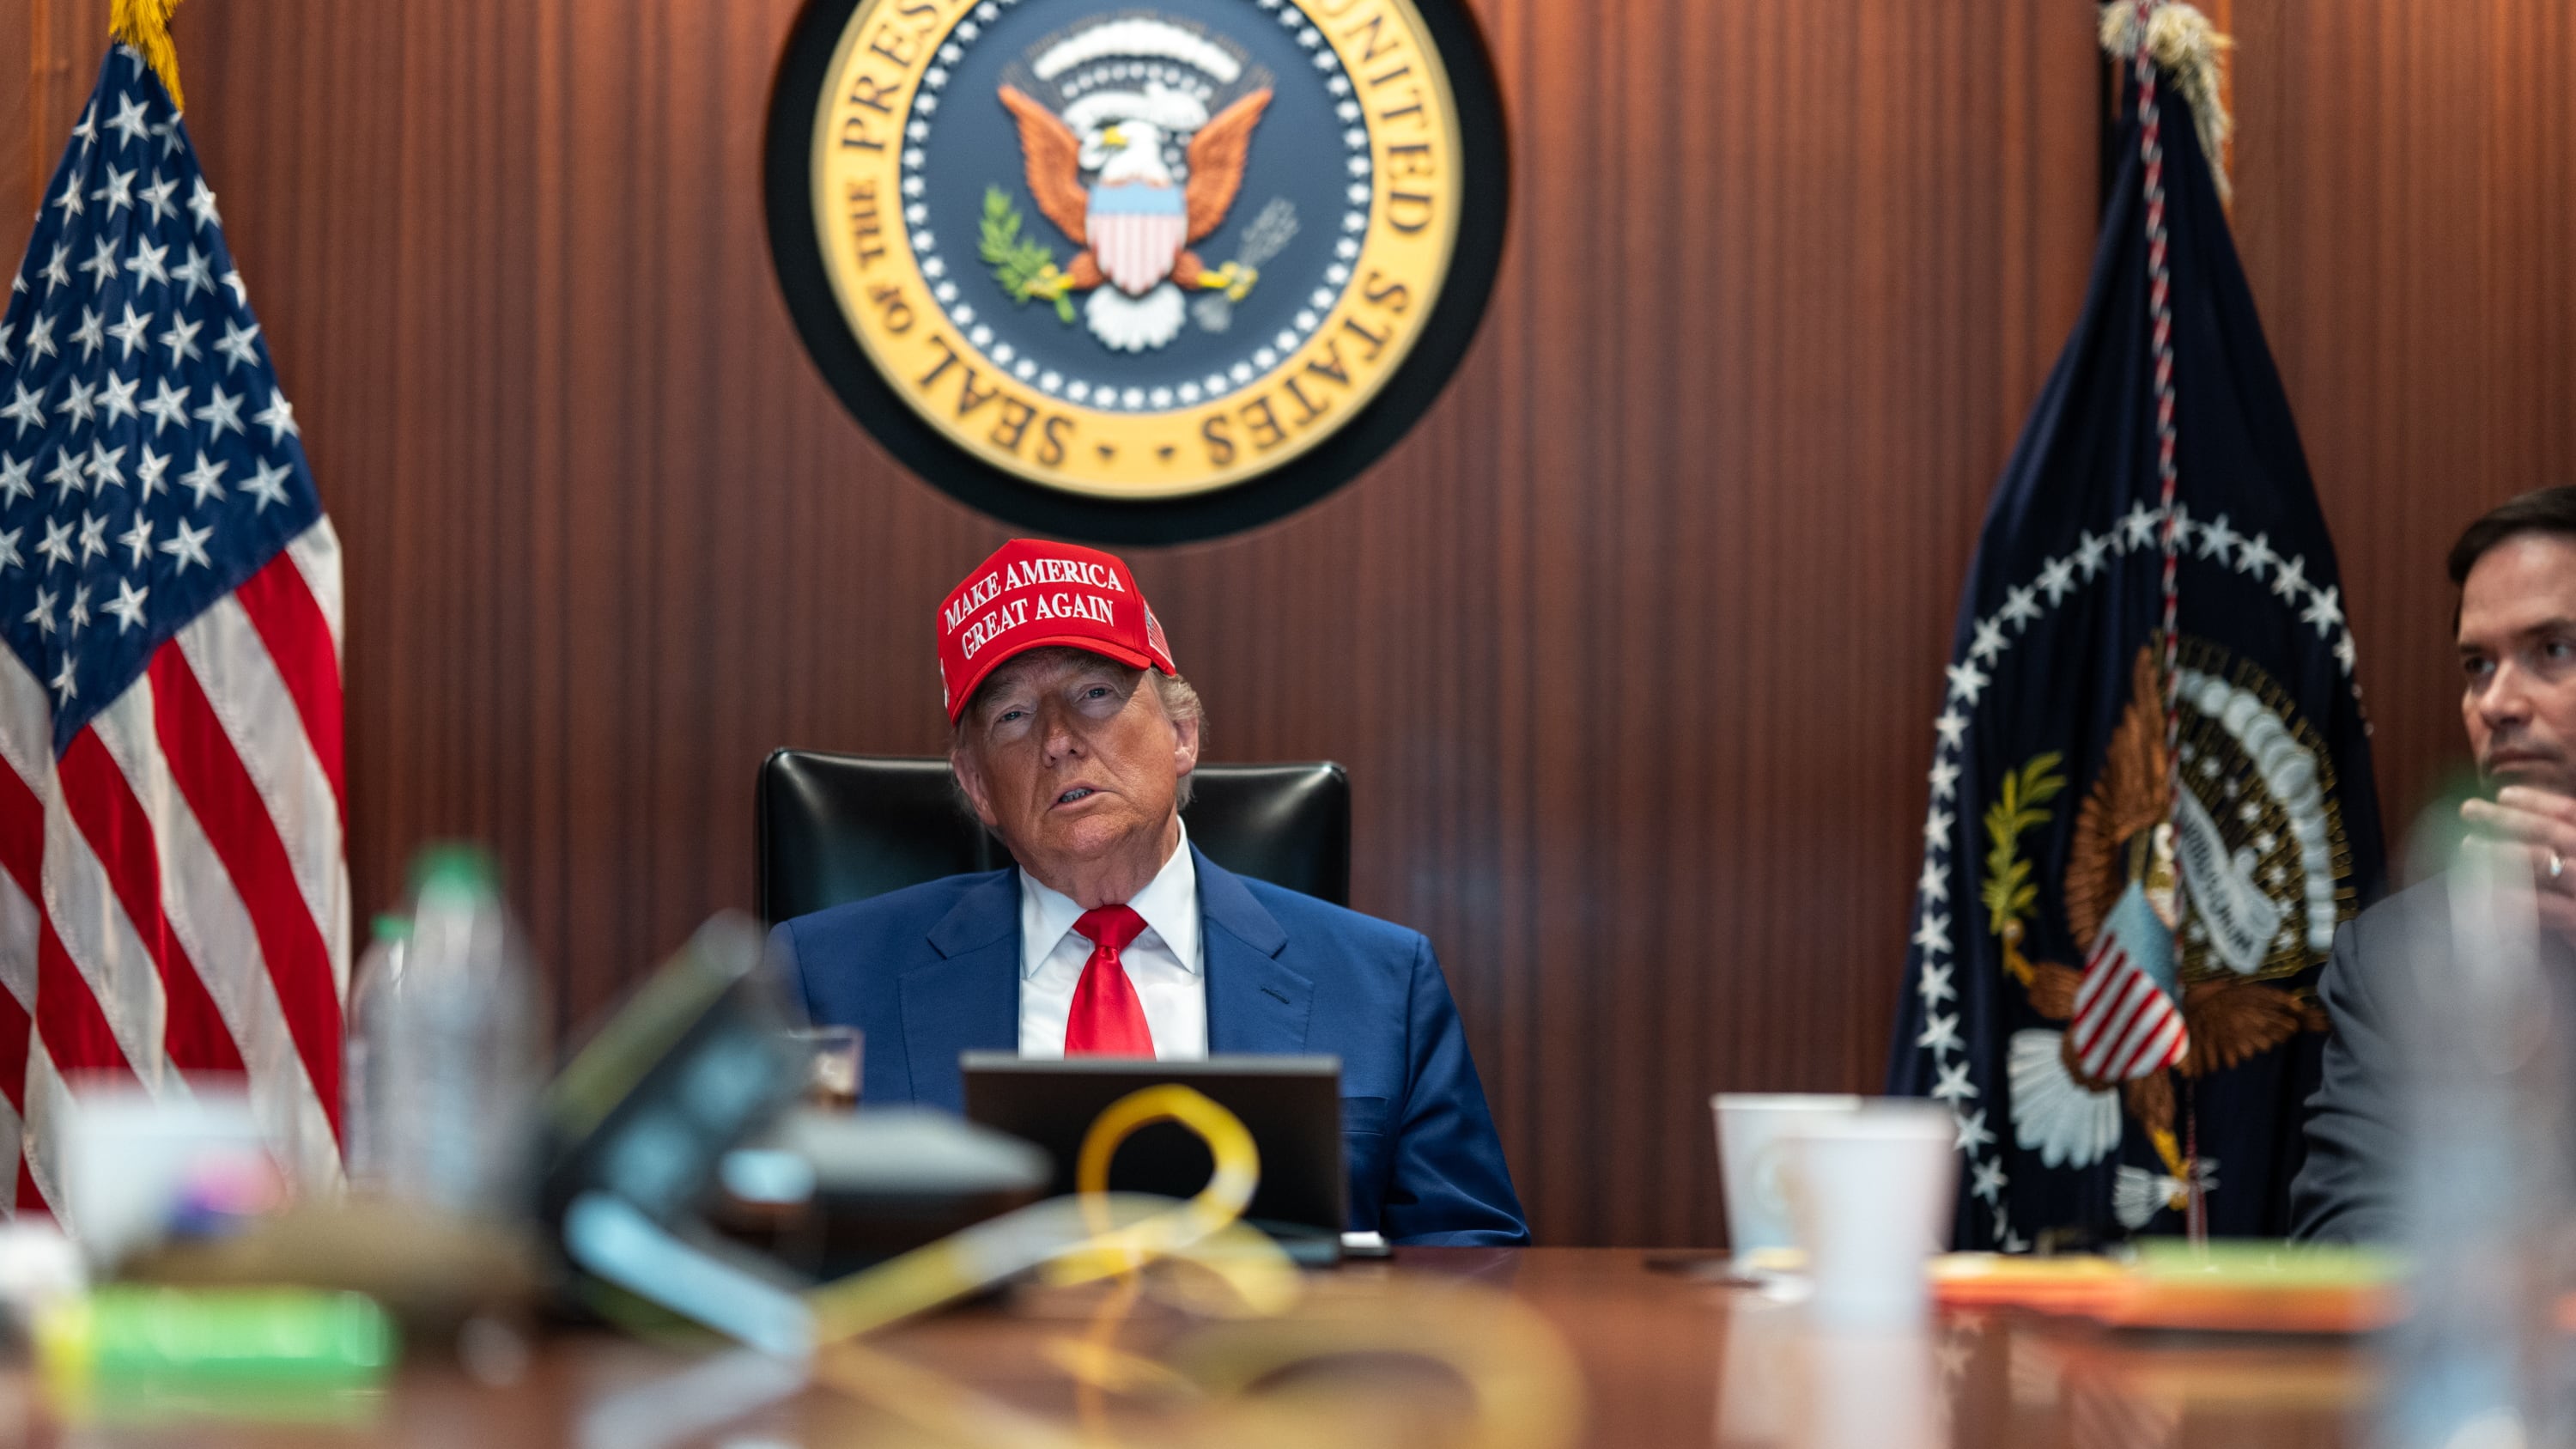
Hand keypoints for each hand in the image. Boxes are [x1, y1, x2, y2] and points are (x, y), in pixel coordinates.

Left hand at [2460, 786, 2575, 941]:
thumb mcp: (2570, 882)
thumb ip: (2557, 857)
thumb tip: (2515, 830)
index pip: (2573, 813)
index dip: (2539, 802)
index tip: (2504, 794)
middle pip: (2553, 832)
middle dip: (2508, 819)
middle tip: (2468, 809)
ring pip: (2544, 863)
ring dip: (2501, 851)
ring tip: (2466, 844)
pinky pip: (2546, 906)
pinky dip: (2513, 894)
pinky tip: (2484, 889)